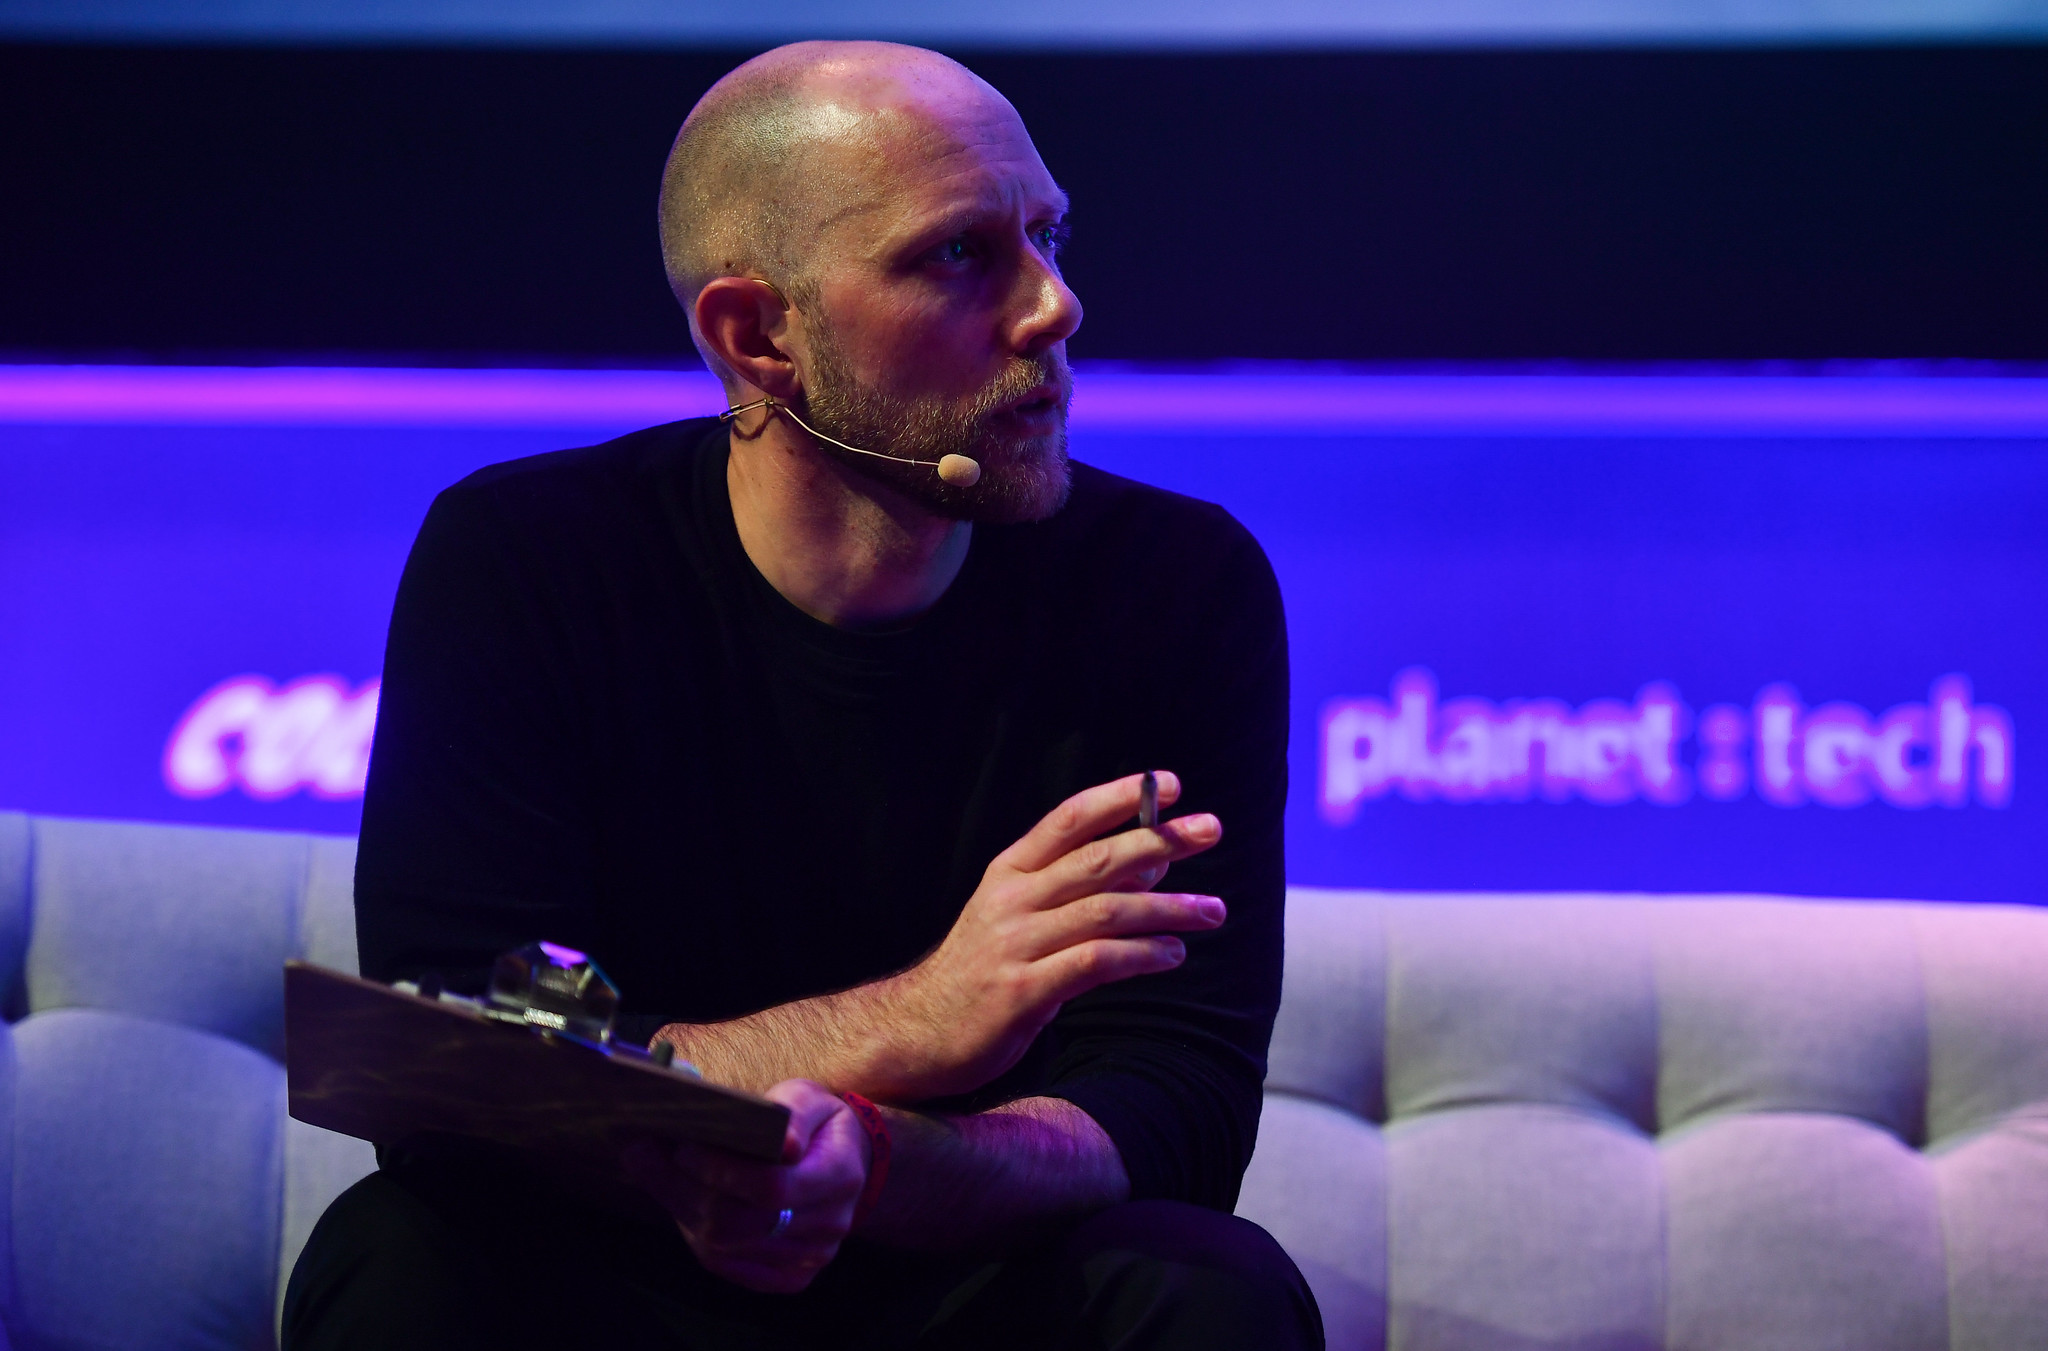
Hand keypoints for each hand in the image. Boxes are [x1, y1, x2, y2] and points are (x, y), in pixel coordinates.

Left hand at [621, 1079, 869, 1292]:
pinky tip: (680, 1203)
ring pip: (725, 1248)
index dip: (720, 1171)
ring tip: (651, 1172)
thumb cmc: (819, 1124)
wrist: (848, 1164)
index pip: (770, 1187)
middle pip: (738, 1224)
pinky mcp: (790, 1276)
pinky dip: (696, 1235)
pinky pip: (729, 1267)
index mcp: (839, 1176)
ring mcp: (810, 1258)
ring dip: (680, 1209)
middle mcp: (827, 1225)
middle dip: (682, 1189)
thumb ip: (794, 1112)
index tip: (682, 1146)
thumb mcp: (813, 1098)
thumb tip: (783, 1142)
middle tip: (642, 1154)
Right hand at [868, 771, 1223, 1100]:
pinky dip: (1141, 955)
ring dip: (1167, 908)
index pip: (1069, 819)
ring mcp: (1014, 945)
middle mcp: (1010, 900)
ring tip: (1212, 911)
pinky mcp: (1022, 992)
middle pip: (1097, 859)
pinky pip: (1095, 963)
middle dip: (1160, 841)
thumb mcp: (1021, 917)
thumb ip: (1079, 889)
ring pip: (1105, 911)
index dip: (1120, 797)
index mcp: (1008, 871)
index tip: (1169, 783)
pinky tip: (1172, 954)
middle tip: (1212, 830)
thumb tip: (1154, 859)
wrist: (919, 1032)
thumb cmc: (984, 970)